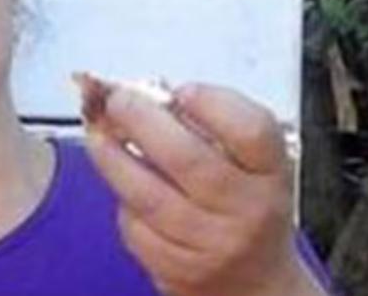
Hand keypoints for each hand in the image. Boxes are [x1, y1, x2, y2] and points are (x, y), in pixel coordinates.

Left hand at [84, 82, 325, 295]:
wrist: (255, 284)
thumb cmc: (246, 208)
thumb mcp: (252, 164)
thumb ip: (214, 125)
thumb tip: (151, 95)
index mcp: (269, 173)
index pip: (251, 132)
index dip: (212, 104)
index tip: (181, 91)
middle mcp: (246, 210)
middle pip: (188, 159)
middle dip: (142, 121)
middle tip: (118, 101)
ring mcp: (210, 244)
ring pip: (149, 195)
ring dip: (113, 158)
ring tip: (98, 135)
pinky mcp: (177, 270)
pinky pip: (136, 228)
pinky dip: (122, 202)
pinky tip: (122, 186)